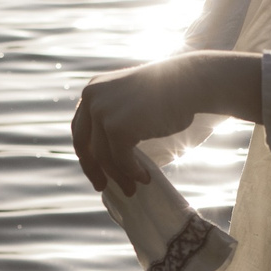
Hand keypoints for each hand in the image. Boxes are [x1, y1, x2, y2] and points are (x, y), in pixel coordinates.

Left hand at [70, 53, 261, 194]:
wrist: (189, 82)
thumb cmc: (170, 92)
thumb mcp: (133, 102)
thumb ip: (118, 119)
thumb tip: (111, 157)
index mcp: (94, 90)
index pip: (81, 128)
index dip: (87, 152)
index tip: (96, 170)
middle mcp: (92, 98)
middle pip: (83, 143)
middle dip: (92, 169)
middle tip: (103, 186)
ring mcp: (102, 112)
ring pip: (103, 156)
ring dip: (118, 176)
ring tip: (132, 188)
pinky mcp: (117, 127)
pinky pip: (120, 159)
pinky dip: (131, 172)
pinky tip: (144, 177)